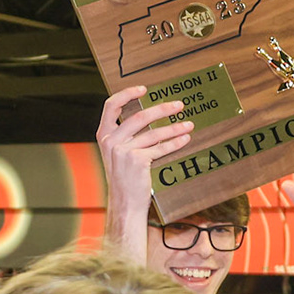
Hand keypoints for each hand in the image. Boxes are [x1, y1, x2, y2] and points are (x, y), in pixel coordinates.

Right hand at [97, 86, 191, 251]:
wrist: (124, 203)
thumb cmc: (125, 177)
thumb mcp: (117, 153)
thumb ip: (125, 135)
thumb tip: (149, 116)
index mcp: (104, 135)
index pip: (110, 106)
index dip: (126, 94)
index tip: (144, 89)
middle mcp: (110, 141)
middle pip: (139, 117)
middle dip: (162, 109)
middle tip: (179, 105)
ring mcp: (122, 151)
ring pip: (154, 133)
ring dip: (174, 128)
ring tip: (189, 125)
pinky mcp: (136, 161)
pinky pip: (160, 148)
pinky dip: (175, 142)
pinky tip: (185, 139)